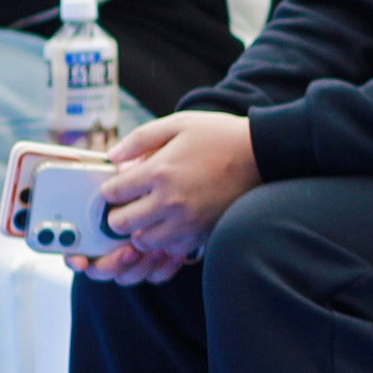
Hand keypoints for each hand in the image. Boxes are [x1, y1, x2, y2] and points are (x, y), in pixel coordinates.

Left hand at [90, 110, 261, 275]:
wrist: (261, 154)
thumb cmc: (219, 136)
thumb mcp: (178, 124)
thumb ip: (140, 139)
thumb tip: (112, 157)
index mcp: (158, 171)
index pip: (113, 193)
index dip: (110, 189)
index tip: (118, 186)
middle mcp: (169, 200)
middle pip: (121, 223)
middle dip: (118, 214)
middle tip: (128, 205)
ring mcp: (186, 221)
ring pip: (143, 241)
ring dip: (140, 230)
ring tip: (149, 216)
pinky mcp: (202, 233)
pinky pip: (170, 248)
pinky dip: (165, 240)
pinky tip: (172, 223)